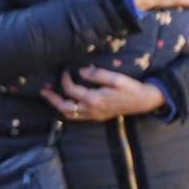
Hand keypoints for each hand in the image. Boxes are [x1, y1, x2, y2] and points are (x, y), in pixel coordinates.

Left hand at [41, 67, 165, 122]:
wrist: (144, 101)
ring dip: (58, 106)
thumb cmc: (131, 88)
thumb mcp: (116, 78)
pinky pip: (77, 117)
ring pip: (69, 115)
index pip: (71, 89)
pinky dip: (68, 111)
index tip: (65, 71)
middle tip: (43, 90)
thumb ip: (97, 74)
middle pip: (64, 107)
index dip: (65, 79)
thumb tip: (80, 71)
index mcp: (95, 99)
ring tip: (51, 97)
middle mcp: (91, 109)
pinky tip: (67, 103)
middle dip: (52, 99)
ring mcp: (94, 115)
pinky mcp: (97, 117)